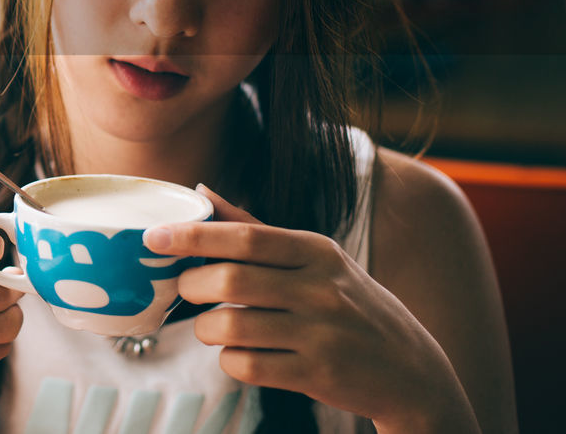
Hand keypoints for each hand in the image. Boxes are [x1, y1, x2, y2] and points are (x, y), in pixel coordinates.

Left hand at [146, 186, 477, 431]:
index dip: (192, 235)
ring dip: (206, 328)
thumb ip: (255, 228)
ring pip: (231, 327)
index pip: (244, 236)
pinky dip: (230, 361)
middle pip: (229, 281)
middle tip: (184, 290)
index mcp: (316, 250)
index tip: (153, 236)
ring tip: (212, 326)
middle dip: (191, 286)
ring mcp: (321, 333)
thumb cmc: (348, 304)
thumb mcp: (315, 259)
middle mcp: (320, 288)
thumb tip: (201, 191)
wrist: (413, 370)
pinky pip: (248, 366)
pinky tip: (239, 354)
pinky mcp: (317, 375)